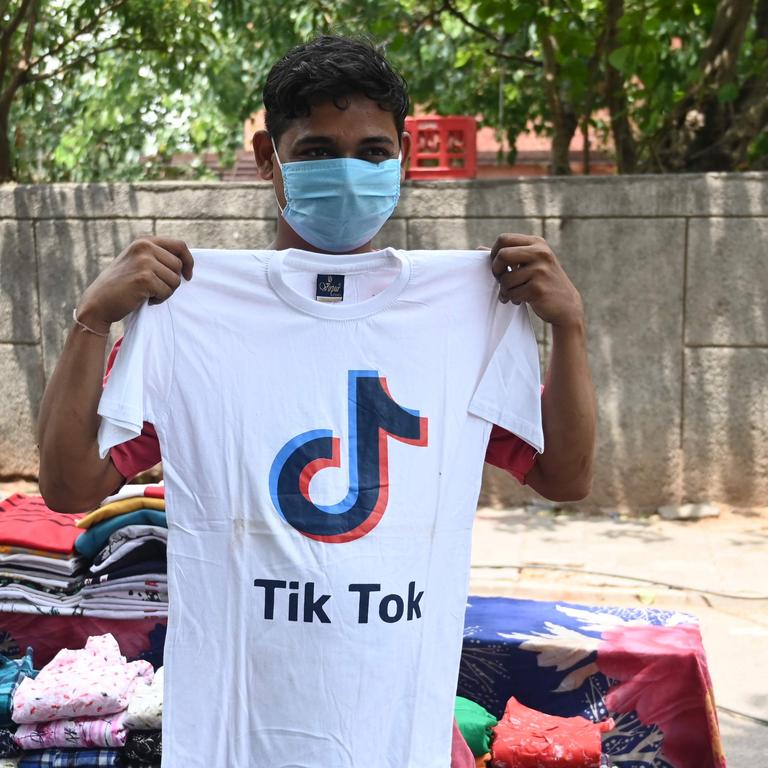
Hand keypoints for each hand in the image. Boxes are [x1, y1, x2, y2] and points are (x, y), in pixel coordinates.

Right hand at [76, 237, 193, 332]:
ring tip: (148, 293)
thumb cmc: (121, 284)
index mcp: (144, 241)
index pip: (180, 245)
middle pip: (179, 266)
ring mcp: (144, 262)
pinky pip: (167, 292)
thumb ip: (157, 256)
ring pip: (175, 280)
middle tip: (155, 289)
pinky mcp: (144, 279)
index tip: (187, 276)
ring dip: (165, 292)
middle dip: (172, 281)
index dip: (188, 261)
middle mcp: (144, 247)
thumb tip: (187, 262)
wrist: (98, 301)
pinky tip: (144, 299)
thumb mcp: (137, 261)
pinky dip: (159, 299)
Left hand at [488, 233, 583, 327]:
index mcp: (536, 243)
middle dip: (496, 270)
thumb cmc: (543, 282)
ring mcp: (540, 270)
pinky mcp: (538, 288)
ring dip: (505, 289)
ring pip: (506, 278)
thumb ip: (509, 254)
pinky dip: (512, 298)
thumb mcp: (530, 263)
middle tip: (501, 279)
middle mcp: (540, 253)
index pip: (503, 239)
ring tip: (513, 293)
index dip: (493, 253)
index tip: (497, 266)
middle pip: (502, 255)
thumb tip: (478, 248)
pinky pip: (512, 293)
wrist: (566, 305)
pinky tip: (520, 300)